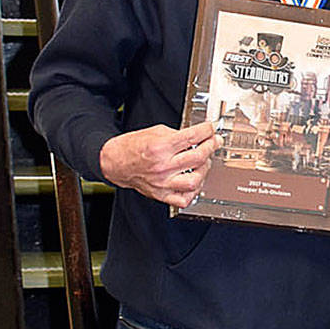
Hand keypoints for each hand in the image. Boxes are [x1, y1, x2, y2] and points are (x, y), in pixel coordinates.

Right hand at [99, 122, 218, 207]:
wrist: (115, 162)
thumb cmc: (132, 147)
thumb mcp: (155, 132)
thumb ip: (177, 135)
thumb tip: (197, 136)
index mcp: (160, 147)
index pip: (192, 137)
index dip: (206, 131)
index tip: (211, 129)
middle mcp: (162, 166)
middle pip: (198, 157)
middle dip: (211, 147)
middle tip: (214, 142)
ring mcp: (162, 183)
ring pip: (195, 180)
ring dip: (205, 169)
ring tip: (204, 162)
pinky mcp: (161, 195)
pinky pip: (184, 199)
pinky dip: (193, 191)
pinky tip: (194, 181)